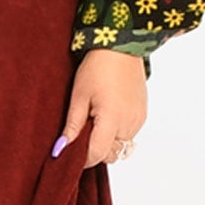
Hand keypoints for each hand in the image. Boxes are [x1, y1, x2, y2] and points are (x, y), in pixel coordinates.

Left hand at [52, 49, 146, 167]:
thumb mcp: (79, 95)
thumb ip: (72, 125)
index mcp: (112, 120)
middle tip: (80, 131)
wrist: (121, 47)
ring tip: (94, 119)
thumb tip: (61, 148)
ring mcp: (138, 120)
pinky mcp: (142, 114)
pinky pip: (128, 134)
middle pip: (110, 154)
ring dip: (107, 141)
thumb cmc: (98, 67)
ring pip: (120, 146)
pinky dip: (117, 132)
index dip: (81, 158)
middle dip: (94, 150)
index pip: (97, 154)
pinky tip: (107, 113)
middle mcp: (129, 124)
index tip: (69, 152)